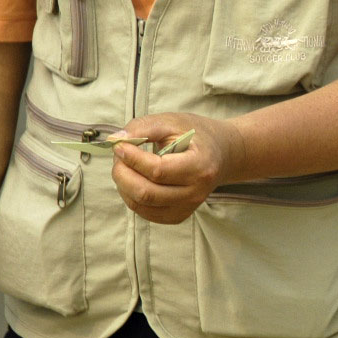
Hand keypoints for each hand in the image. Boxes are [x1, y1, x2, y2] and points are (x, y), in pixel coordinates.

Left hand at [110, 112, 244, 224]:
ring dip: (123, 184)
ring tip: (125, 166)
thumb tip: (116, 140)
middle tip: (119, 155)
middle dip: (122, 173)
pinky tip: (134, 179)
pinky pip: (145, 212)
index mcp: (200, 166)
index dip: (132, 158)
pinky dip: (131, 196)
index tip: (119, 145)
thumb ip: (144, 127)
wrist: (222, 154)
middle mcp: (196, 192)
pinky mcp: (178, 215)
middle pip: (146, 193)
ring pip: (141, 205)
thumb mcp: (173, 121)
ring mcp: (188, 207)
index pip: (158, 170)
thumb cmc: (197, 135)